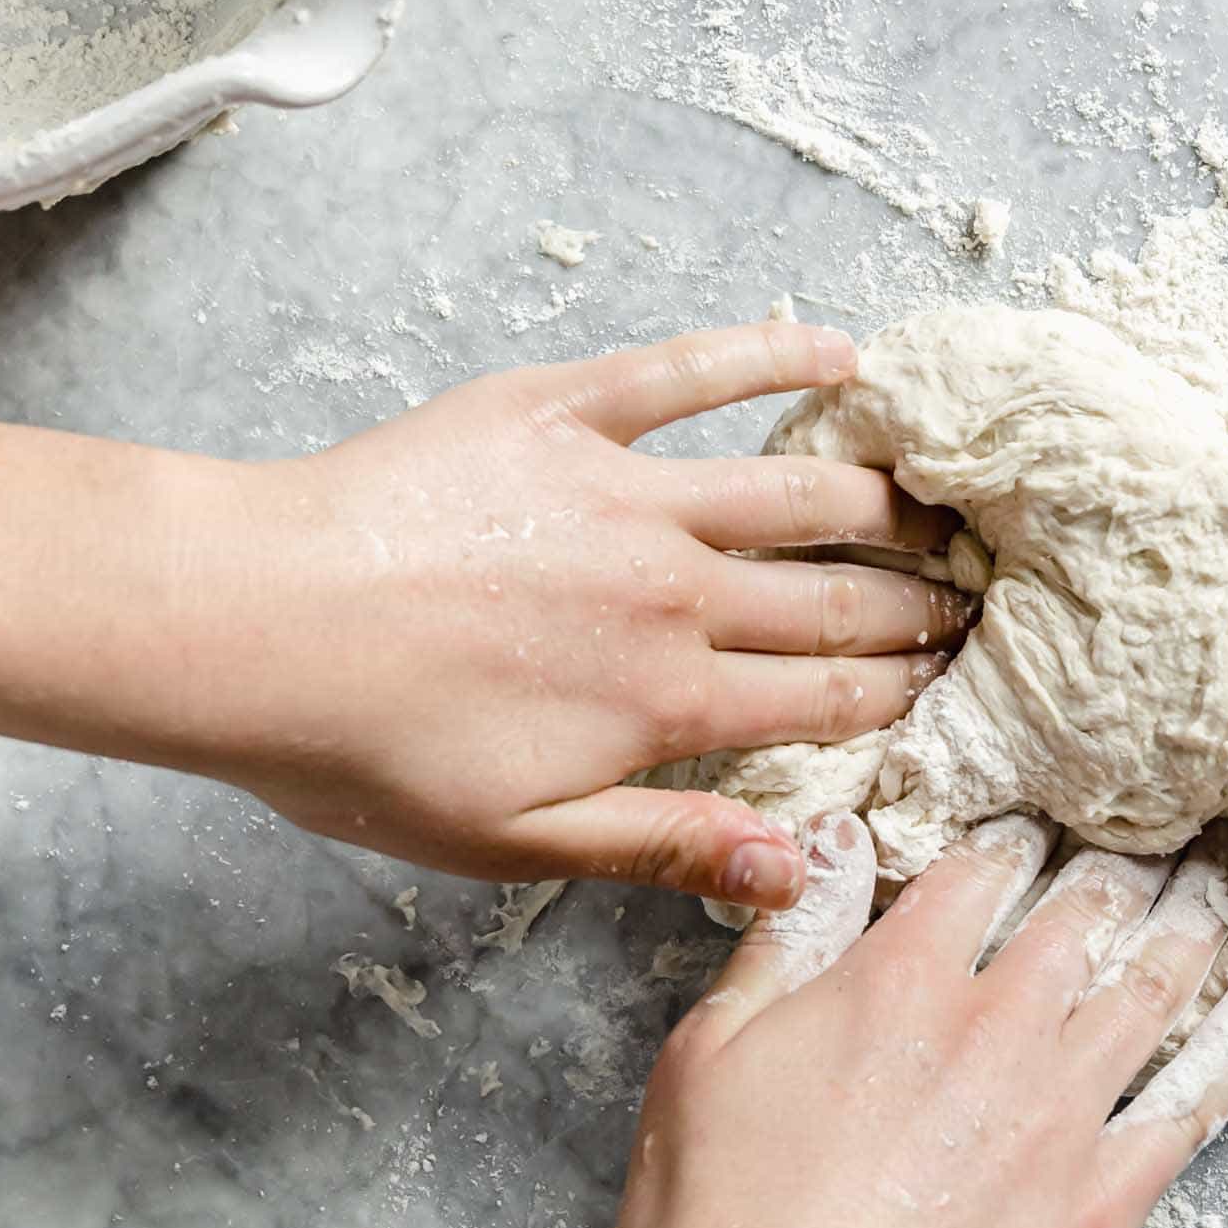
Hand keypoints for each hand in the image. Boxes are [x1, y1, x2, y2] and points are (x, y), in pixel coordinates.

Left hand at [197, 325, 966, 903]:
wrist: (250, 621)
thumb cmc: (363, 749)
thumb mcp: (516, 842)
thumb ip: (666, 847)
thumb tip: (801, 871)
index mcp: (664, 702)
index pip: (825, 700)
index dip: (903, 693)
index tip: (957, 683)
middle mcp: (669, 593)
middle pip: (832, 598)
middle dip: (918, 603)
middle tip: (978, 599)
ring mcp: (623, 494)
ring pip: (794, 491)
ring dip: (880, 499)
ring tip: (938, 502)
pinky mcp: (565, 413)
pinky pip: (692, 374)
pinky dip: (774, 355)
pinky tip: (839, 357)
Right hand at [611, 813, 1227, 1227]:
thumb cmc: (717, 1217)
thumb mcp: (711, 1046)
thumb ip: (786, 936)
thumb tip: (831, 840)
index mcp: (899, 977)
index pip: (983, 868)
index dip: (1019, 834)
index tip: (1045, 820)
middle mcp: (997, 1026)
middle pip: (1085, 911)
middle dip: (1126, 860)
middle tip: (1167, 825)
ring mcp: (1062, 1114)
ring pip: (1156, 985)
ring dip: (1195, 920)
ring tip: (1226, 880)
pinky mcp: (1104, 1202)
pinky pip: (1196, 1101)